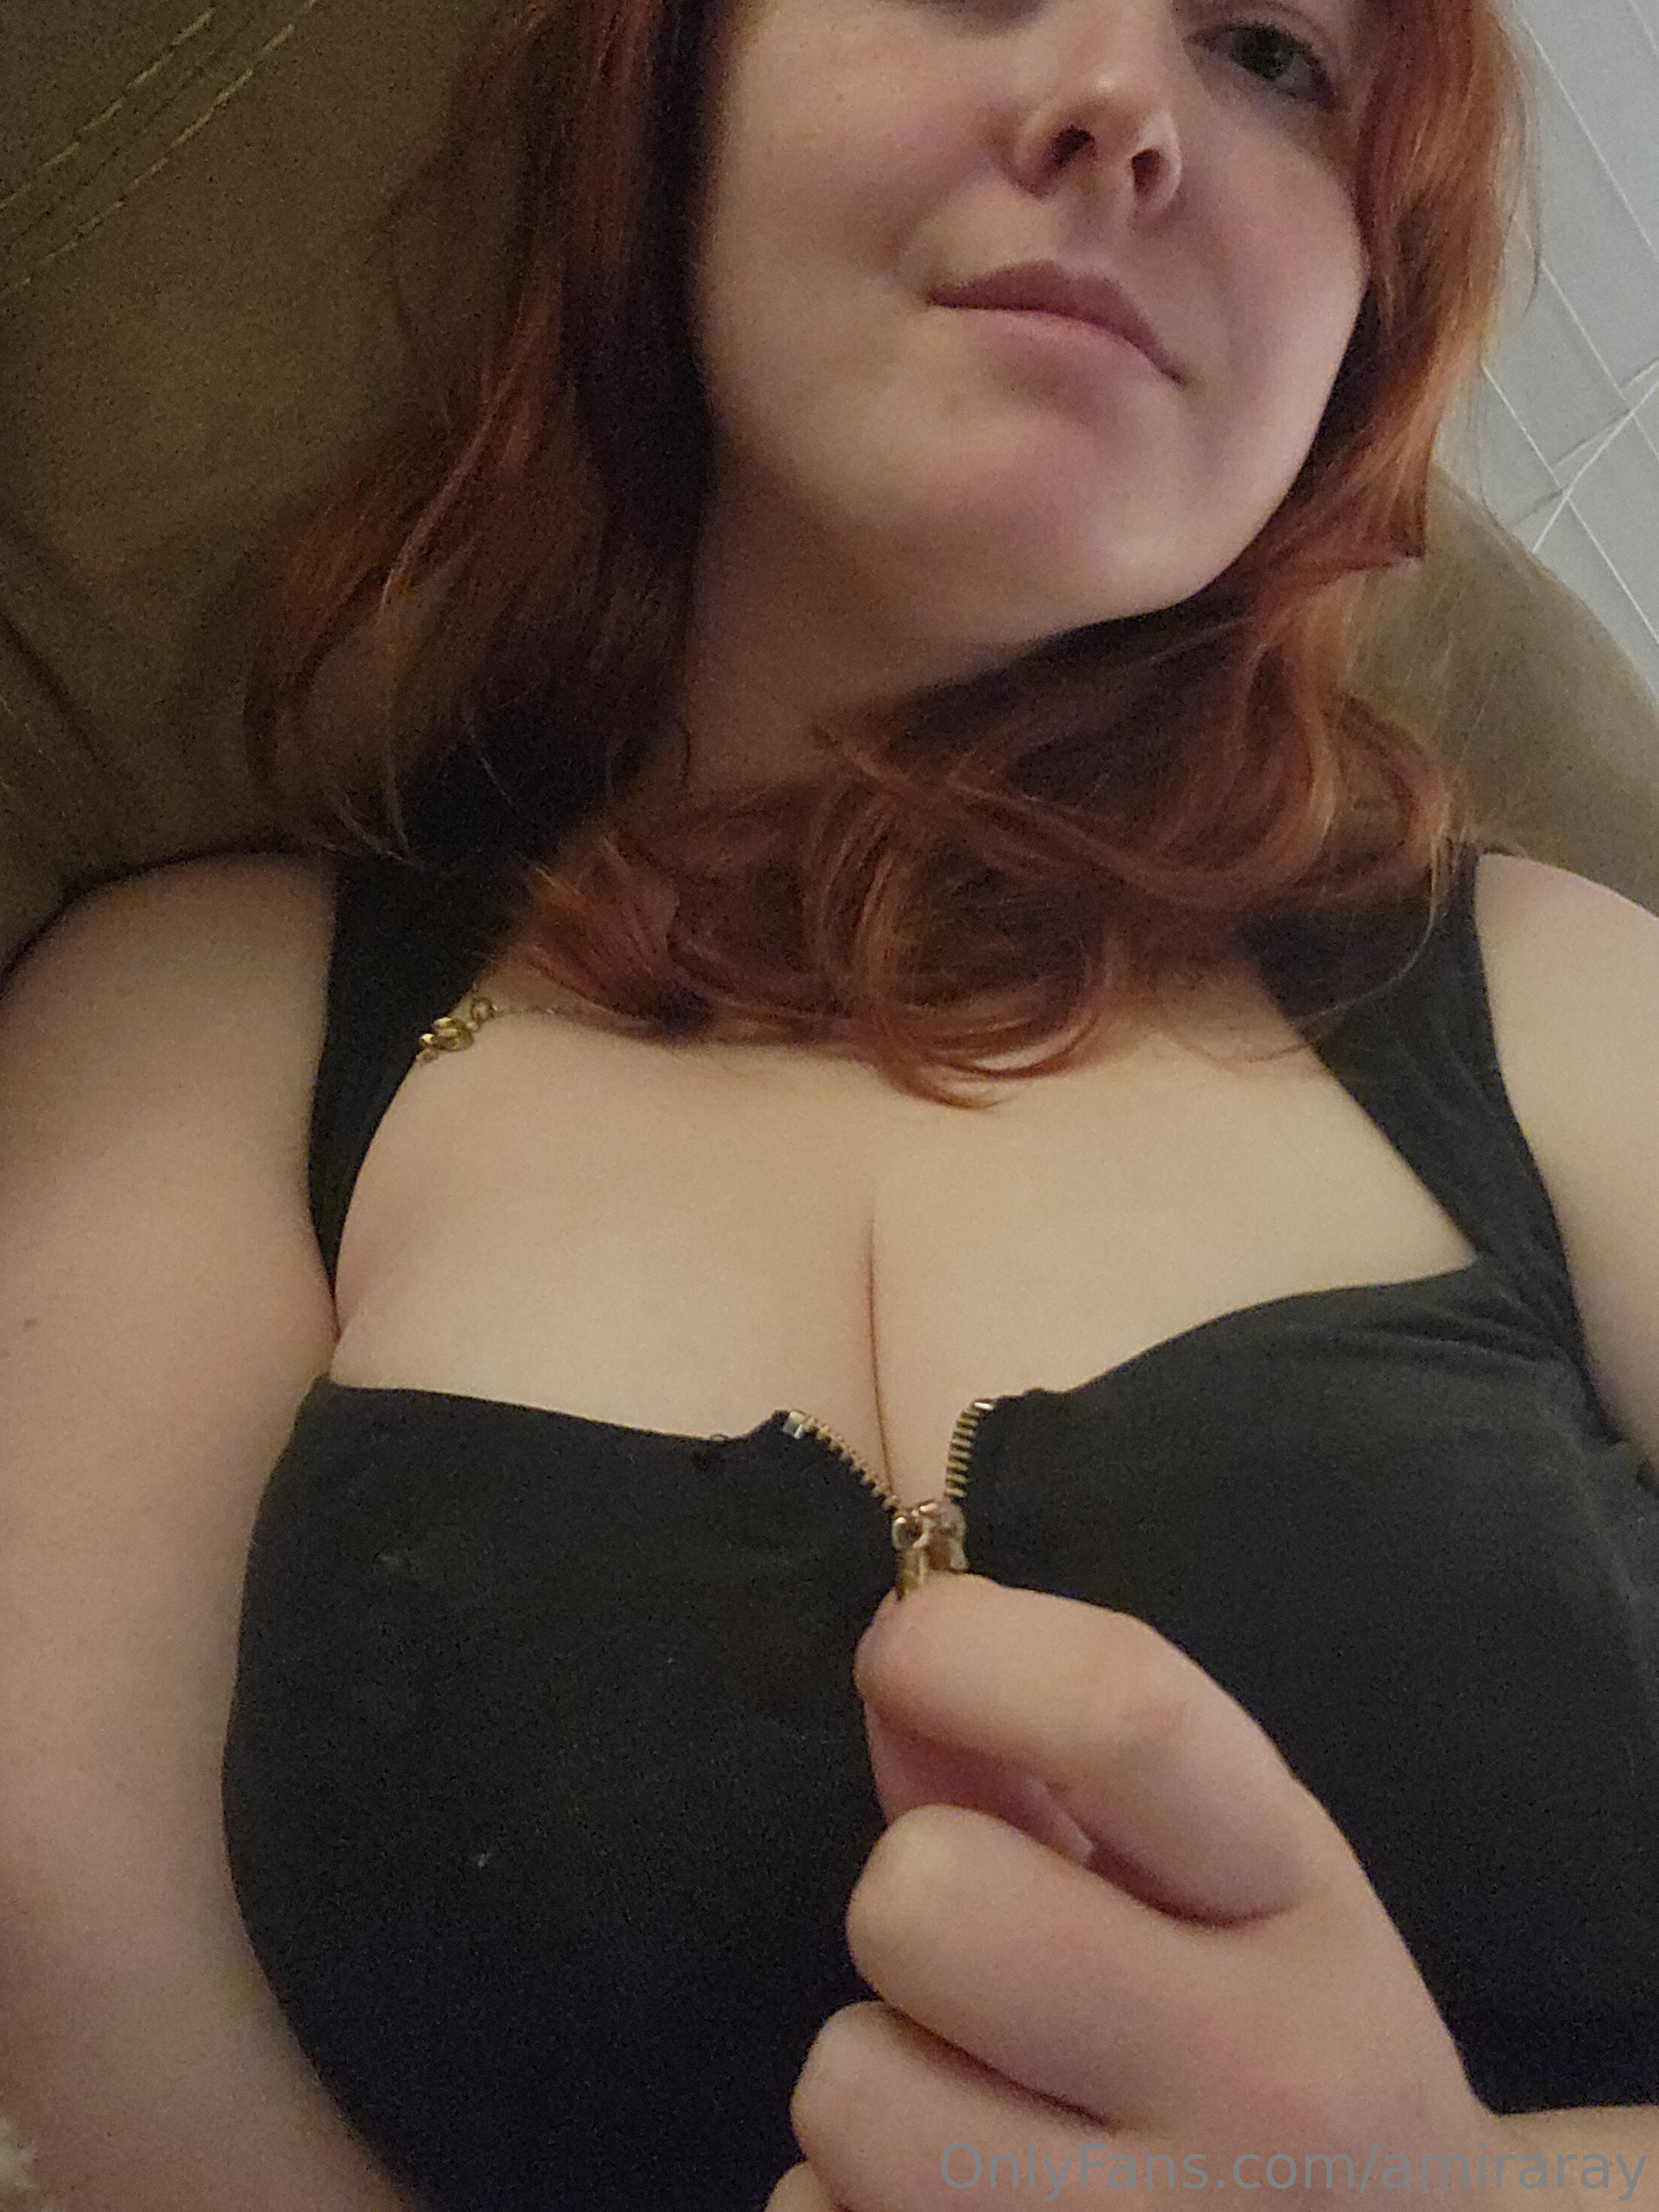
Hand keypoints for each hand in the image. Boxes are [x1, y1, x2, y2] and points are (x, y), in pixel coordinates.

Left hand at [766, 1573, 1522, 2210]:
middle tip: (979, 1957)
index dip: (972, 1652)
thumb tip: (897, 1668)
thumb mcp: (1226, 1878)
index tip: (900, 1646)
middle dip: (911, 1903)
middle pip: (925, 1906)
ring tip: (982, 2105)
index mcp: (1294, 1904)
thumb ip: (1050, 1766)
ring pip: (851, 2095)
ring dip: (880, 2081)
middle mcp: (1253, 2081)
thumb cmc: (1289, 2042)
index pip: (1124, 1720)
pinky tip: (971, 2208)